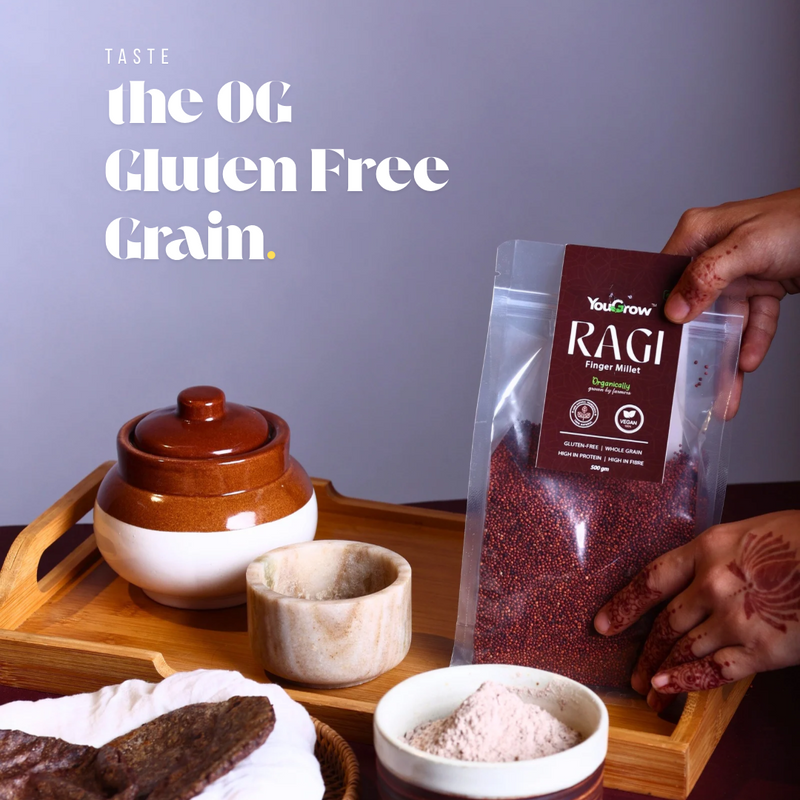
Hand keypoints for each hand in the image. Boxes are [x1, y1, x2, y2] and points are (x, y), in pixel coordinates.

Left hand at [593, 510, 799, 710]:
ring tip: (647, 691)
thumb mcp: (745, 533)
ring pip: (682, 650)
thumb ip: (714, 556)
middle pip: (664, 624)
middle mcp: (712, 584)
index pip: (650, 580)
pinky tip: (668, 689)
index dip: (623, 605)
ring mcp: (735, 618)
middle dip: (642, 651)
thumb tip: (692, 578)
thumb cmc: (799, 538)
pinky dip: (687, 682)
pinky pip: (714, 670)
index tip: (603, 623)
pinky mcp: (763, 648)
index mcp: (706, 549)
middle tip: (630, 672)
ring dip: (660, 673)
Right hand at [662, 188, 799, 416]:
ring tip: (724, 390)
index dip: (658, 312)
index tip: (655, 346)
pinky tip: (749, 362)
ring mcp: (740, 272)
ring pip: (725, 321)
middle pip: (695, 308)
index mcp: (698, 235)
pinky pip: (753, 320)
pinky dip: (753, 341)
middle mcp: (714, 254)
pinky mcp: (764, 285)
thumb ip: (707, 276)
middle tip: (688, 382)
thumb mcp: (747, 245)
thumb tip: (674, 310)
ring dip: (726, 355)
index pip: (666, 278)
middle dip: (694, 347)